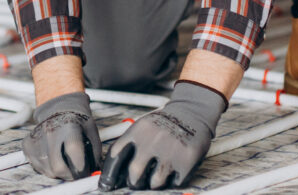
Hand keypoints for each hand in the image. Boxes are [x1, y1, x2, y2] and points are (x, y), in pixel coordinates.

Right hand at [22, 91, 101, 179]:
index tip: (84, 172)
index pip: (74, 153)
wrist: (60, 108)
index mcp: (70, 127)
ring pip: (48, 171)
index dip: (81, 169)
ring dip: (57, 171)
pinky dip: (46, 167)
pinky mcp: (27, 145)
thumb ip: (92, 158)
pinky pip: (37, 166)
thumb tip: (90, 176)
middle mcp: (50, 132)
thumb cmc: (79, 123)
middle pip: (58, 167)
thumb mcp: (92, 136)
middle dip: (69, 174)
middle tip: (74, 170)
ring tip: (63, 159)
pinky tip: (52, 157)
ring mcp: (37, 138)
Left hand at [98, 81, 226, 189]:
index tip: (106, 185)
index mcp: (137, 131)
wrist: (192, 112)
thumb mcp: (143, 127)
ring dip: (154, 183)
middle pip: (134, 173)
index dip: (109, 174)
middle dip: (133, 183)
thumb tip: (116, 175)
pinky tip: (173, 171)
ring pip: (155, 182)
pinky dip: (172, 182)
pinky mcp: (186, 160)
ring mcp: (170, 151)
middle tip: (135, 183)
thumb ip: (130, 146)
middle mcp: (152, 140)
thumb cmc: (163, 124)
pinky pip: (174, 183)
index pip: (116, 155)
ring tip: (157, 175)